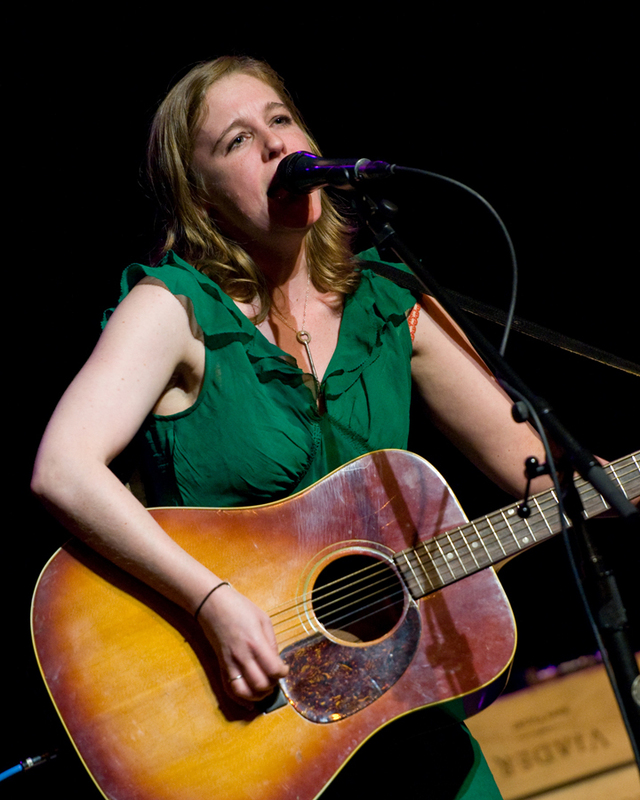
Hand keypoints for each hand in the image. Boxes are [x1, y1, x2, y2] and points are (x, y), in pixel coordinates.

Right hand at [196, 584, 288, 703]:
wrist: (212, 604)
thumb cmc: (240, 607)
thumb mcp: (263, 619)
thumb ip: (271, 642)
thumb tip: (276, 661)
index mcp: (255, 642)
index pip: (273, 669)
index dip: (283, 673)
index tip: (284, 669)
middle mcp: (242, 656)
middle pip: (260, 684)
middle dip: (272, 685)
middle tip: (275, 677)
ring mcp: (229, 663)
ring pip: (245, 692)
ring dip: (258, 695)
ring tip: (265, 688)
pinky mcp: (221, 666)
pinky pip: (230, 689)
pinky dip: (241, 700)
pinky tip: (250, 704)